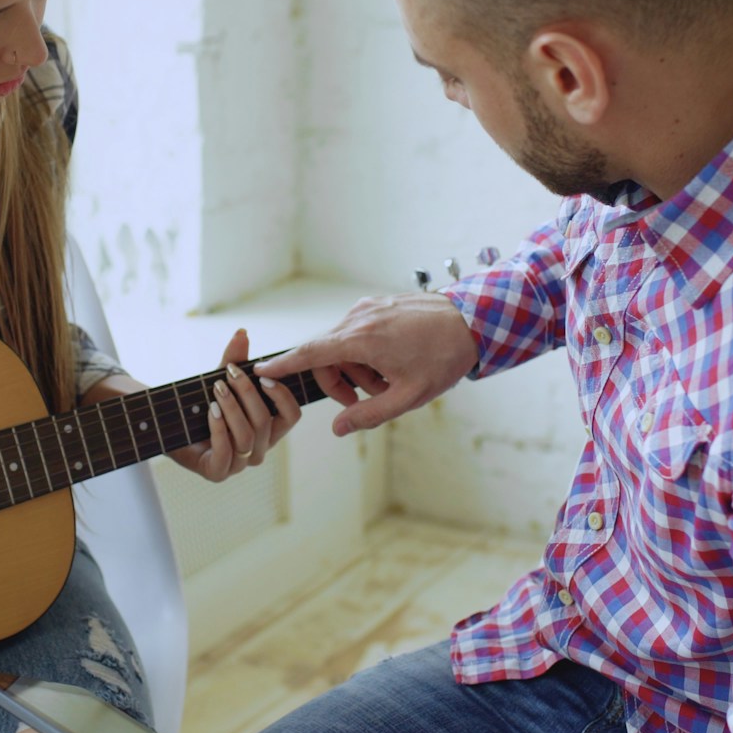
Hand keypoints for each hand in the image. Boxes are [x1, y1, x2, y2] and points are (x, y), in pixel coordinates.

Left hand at [169, 327, 303, 481]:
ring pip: (247, 436)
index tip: (262, 374)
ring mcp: (239, 464)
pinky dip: (219, 428)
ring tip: (217, 389)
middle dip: (248, 394)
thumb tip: (242, 333)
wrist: (167, 425)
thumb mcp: (219, 380)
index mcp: (268, 429)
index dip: (282, 395)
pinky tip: (210, 411)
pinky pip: (227, 452)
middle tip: (230, 374)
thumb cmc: (201, 405)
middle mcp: (259, 448)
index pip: (292, 416)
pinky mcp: (218, 472)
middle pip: (266, 422)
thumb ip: (232, 361)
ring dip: (232, 409)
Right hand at [256, 293, 477, 436]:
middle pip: (325, 354)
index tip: (259, 371)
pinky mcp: (378, 303)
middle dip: (338, 381)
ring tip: (388, 379)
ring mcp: (368, 307)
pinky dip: (365, 350)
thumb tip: (338, 428)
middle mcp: (359, 317)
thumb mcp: (407, 396)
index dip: (282, 365)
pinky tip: (392, 360)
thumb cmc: (443, 359)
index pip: (309, 353)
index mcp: (361, 340)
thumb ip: (368, 414)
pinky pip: (357, 331)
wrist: (473, 321)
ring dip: (356, 367)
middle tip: (364, 399)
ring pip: (342, 343)